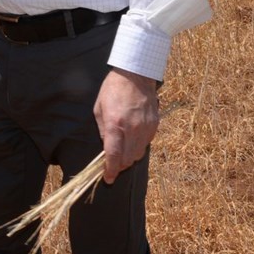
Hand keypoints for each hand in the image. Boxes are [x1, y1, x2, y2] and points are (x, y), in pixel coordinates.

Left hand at [93, 67, 159, 183]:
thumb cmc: (113, 89)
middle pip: (127, 160)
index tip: (108, 178)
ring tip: (122, 152)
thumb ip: (103, 130)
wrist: (135, 75)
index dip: (110, 171)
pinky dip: (137, 147)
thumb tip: (106, 148)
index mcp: (115, 124)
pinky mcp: (154, 126)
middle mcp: (132, 129)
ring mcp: (145, 128)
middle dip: (118, 166)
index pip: (113, 156)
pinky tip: (132, 139)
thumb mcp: (99, 108)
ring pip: (138, 155)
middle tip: (112, 165)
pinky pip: (145, 144)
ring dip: (128, 158)